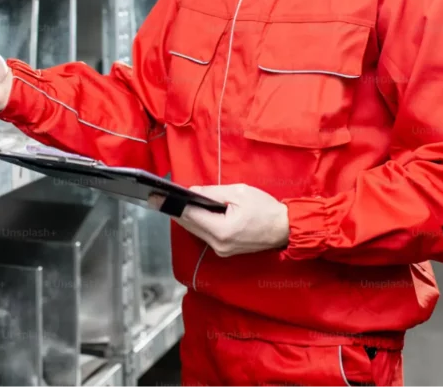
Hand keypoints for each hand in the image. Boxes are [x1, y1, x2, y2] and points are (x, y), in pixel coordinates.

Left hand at [149, 184, 289, 257]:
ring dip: (186, 217)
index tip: (158, 197)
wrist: (285, 229)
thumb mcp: (239, 193)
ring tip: (172, 203)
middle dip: (175, 211)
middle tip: (157, 198)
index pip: (190, 216)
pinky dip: (198, 223)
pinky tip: (192, 213)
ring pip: (196, 231)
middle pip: (189, 225)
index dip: (173, 205)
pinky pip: (205, 235)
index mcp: (222, 230)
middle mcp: (218, 244)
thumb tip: (192, 192)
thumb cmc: (266, 209)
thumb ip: (213, 193)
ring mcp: (221, 250)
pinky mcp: (224, 251)